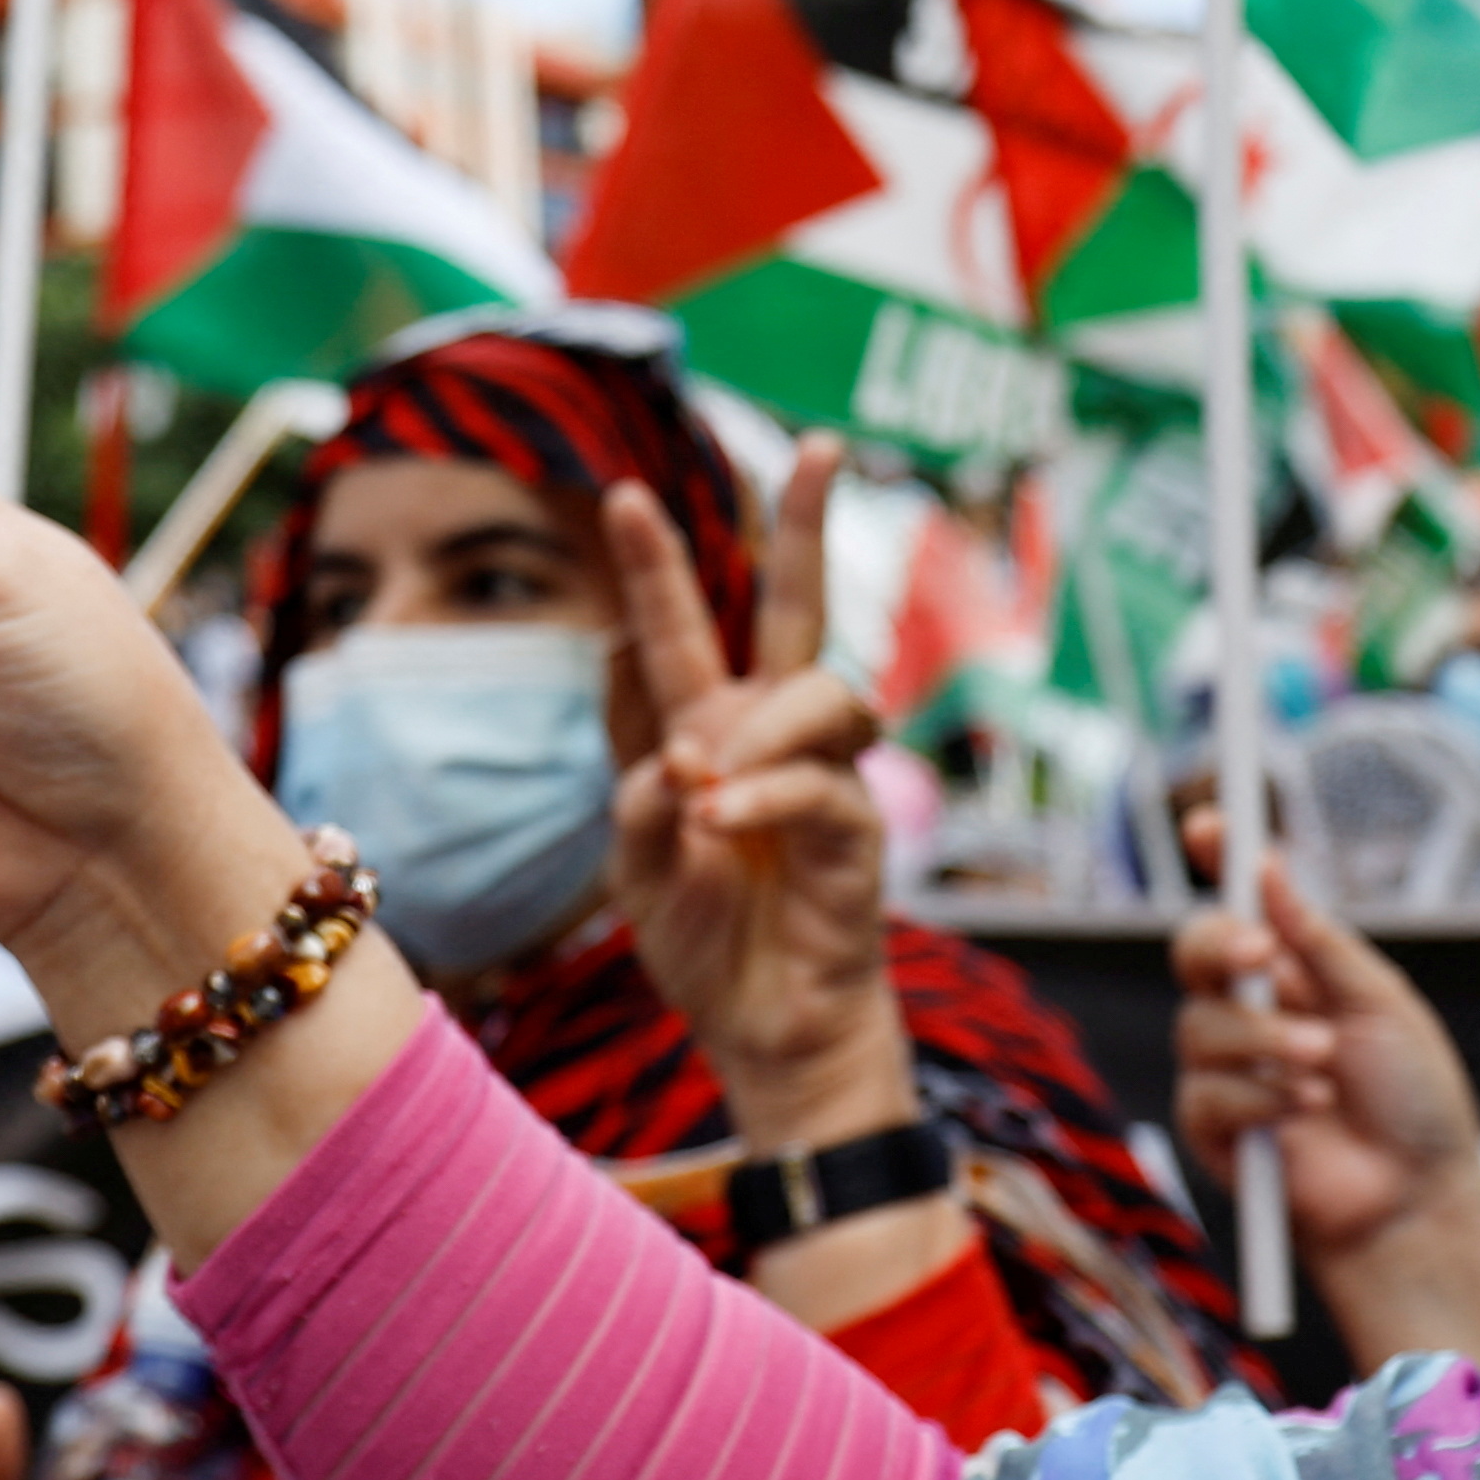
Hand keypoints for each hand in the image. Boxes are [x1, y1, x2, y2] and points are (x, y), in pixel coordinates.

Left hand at [602, 441, 903, 1148]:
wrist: (764, 1034)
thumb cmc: (707, 946)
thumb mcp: (637, 872)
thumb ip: (640, 804)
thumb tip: (681, 752)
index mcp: (707, 730)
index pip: (677, 632)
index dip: (654, 567)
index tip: (622, 494)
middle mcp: (771, 735)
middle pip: (796, 608)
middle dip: (806, 523)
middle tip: (818, 445)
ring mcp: (823, 776)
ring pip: (817, 690)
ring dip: (752, 727)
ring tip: (702, 784)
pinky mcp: (856, 834)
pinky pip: (821, 786)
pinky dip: (763, 795)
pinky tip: (720, 819)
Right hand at [1177, 865, 1479, 1362]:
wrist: (1417, 1201)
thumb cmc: (1416, 1102)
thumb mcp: (1383, 1005)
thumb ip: (1322, 944)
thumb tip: (1271, 870)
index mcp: (1298, 970)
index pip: (1244, 901)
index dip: (1220, 858)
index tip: (1210, 822)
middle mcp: (1255, 1010)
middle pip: (1196, 949)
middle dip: (1221, 942)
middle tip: (1261, 954)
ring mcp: (1230, 1070)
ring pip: (1199, 1024)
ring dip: (1264, 1040)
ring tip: (1323, 1066)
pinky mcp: (1216, 1130)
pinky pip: (1207, 1094)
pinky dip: (1260, 1097)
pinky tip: (1305, 1111)